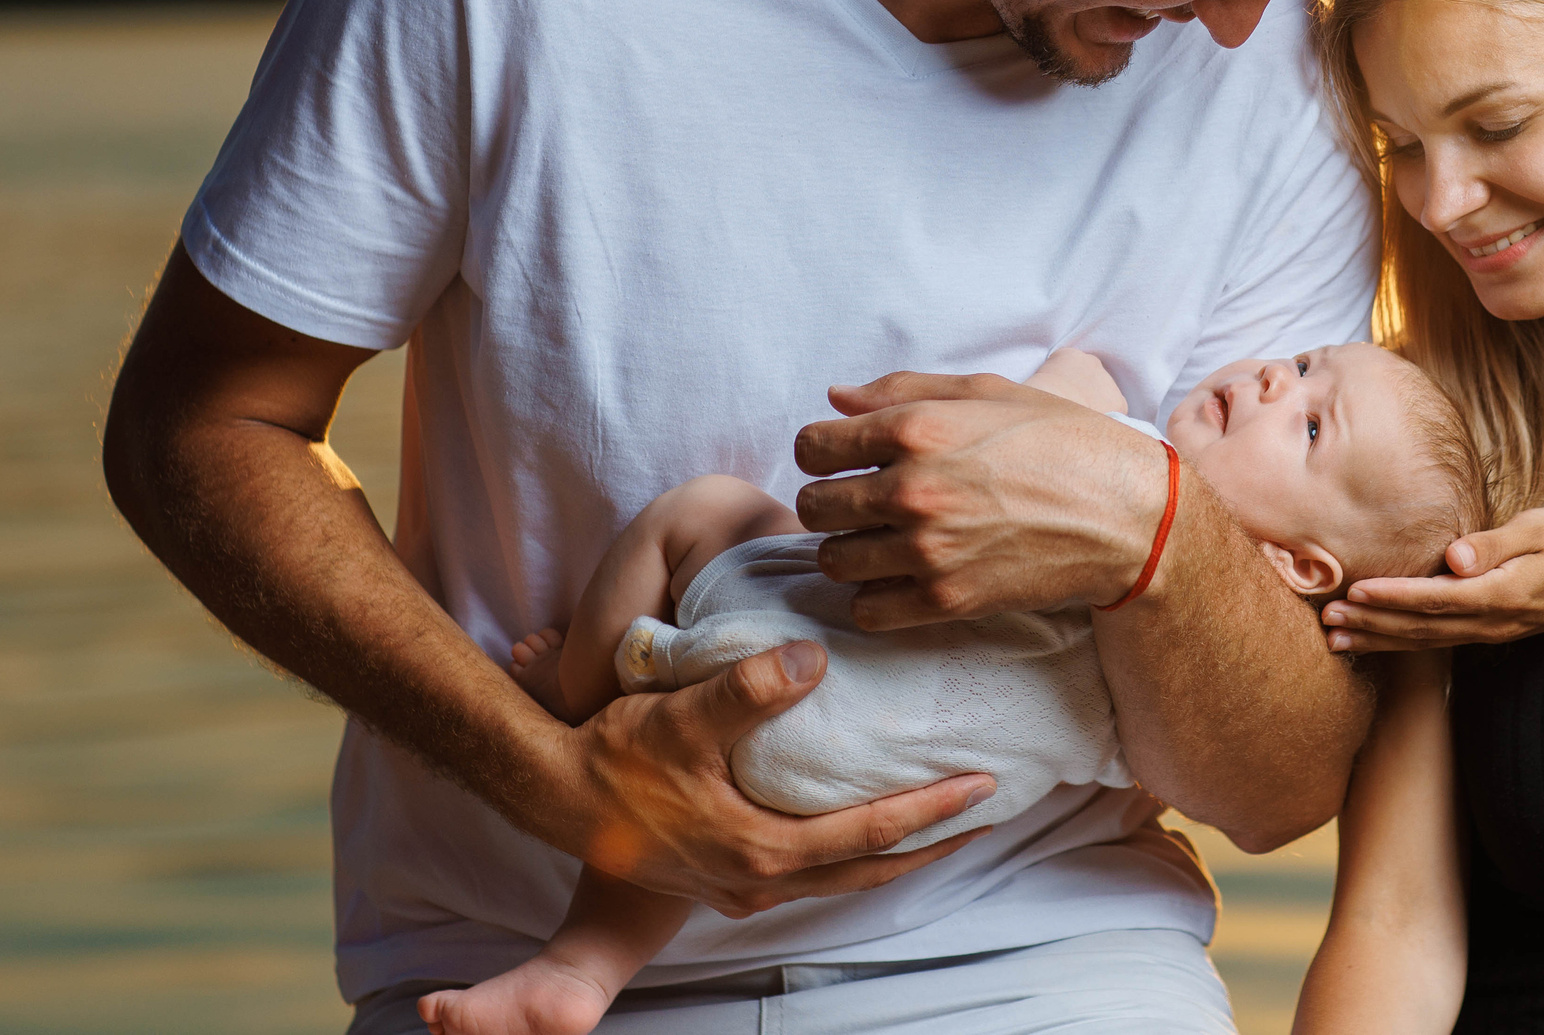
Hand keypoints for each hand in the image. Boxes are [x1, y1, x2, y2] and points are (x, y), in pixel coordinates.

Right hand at [569, 638, 994, 914]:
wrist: (554, 795)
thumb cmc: (615, 756)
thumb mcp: (680, 715)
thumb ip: (748, 688)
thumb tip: (814, 658)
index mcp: (760, 848)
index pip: (869, 832)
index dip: (931, 810)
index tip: (983, 785)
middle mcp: (759, 879)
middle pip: (869, 866)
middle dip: (933, 840)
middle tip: (989, 809)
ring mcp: (741, 884)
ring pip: (842, 874)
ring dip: (895, 849)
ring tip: (942, 820)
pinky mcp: (725, 874)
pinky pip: (811, 870)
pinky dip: (851, 851)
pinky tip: (862, 826)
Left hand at [793, 372, 1164, 626]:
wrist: (1127, 516)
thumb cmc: (1062, 442)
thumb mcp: (988, 393)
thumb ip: (903, 391)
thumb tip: (835, 399)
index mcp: (919, 428)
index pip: (812, 446)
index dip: (822, 451)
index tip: (844, 460)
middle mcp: (914, 489)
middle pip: (813, 506)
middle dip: (831, 502)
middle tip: (865, 503)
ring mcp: (929, 550)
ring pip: (832, 561)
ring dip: (850, 551)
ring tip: (885, 541)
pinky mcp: (947, 600)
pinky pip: (866, 610)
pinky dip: (873, 598)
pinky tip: (901, 578)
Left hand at [1318, 507, 1543, 653]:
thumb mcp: (1542, 530)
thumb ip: (1495, 544)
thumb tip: (1453, 556)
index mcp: (1501, 593)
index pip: (1435, 598)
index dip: (1392, 597)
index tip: (1354, 593)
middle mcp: (1492, 620)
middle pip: (1421, 628)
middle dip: (1371, 626)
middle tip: (1326, 624)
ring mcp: (1493, 630)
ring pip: (1426, 640)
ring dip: (1380, 640)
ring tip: (1336, 638)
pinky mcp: (1493, 628)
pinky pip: (1440, 639)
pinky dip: (1404, 642)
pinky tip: (1377, 640)